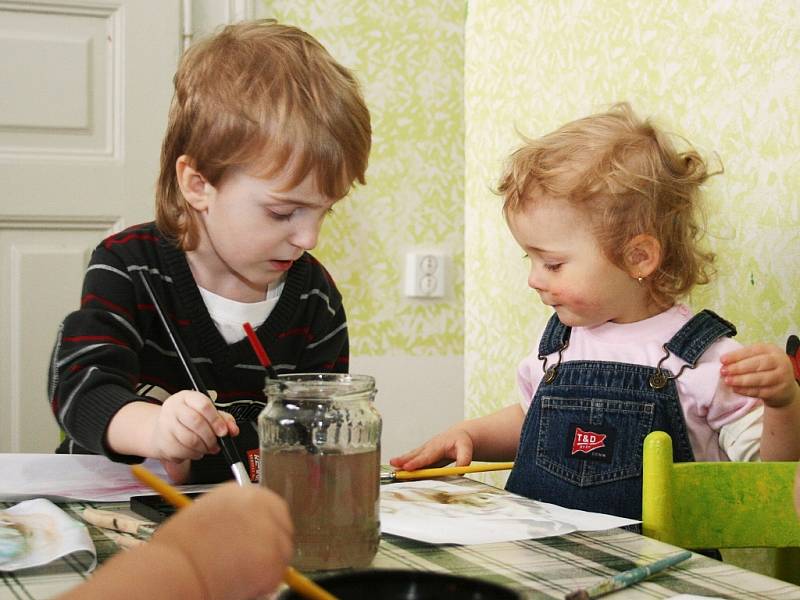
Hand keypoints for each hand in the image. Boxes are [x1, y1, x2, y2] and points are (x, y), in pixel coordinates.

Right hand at [150, 391, 238, 462]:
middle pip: (196, 422)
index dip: (216, 420)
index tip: (223, 431)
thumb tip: (233, 429)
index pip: (204, 405)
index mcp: (187, 397)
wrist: (163, 430)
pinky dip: (194, 455)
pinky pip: (183, 451)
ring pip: (189, 439)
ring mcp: (166, 424)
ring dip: (203, 448)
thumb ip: (223, 419)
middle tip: (216, 443)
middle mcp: (174, 408)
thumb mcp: (207, 413)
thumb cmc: (188, 419)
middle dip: (210, 436)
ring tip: (208, 448)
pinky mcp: (163, 441)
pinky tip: (196, 451)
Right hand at [151, 483, 293, 599]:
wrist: (176, 569)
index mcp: (241, 491)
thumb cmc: (179, 549)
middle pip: (281, 525)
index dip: (264, 526)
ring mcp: (270, 529)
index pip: (270, 505)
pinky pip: (278, 573)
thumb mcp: (205, 514)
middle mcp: (258, 504)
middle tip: (252, 561)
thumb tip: (243, 528)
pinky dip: (265, 582)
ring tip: (240, 572)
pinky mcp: (274, 557)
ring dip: (267, 563)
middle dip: (271, 544)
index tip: (258, 540)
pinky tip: (242, 581)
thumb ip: (231, 515)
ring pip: (283, 550)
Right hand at [389, 427, 474, 470]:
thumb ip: (464, 460)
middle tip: (394, 464)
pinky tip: (399, 468)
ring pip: (413, 455)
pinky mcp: (424, 453)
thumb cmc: (462, 442)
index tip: (407, 467)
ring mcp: (426, 449)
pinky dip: (405, 461)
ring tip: (392, 465)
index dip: (416, 463)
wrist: (459, 435)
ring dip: (402, 460)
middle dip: (404, 459)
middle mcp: (430, 446)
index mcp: (439, 446)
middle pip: (416, 455)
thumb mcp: (466, 449)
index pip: (427, 456)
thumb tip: (459, 472)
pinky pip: (414, 457)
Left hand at [721, 343, 799, 407]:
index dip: (737, 355)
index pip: (754, 350)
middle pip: (759, 364)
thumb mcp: (759, 358)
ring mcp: (782, 377)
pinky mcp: (779, 391)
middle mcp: (780, 362)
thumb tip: (724, 362)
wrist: (784, 388)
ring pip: (760, 379)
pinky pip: (761, 391)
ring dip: (741, 380)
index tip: (722, 360)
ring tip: (727, 380)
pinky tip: (736, 389)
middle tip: (724, 371)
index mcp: (772, 350)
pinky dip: (746, 390)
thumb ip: (744, 358)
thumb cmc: (766, 369)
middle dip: (738, 368)